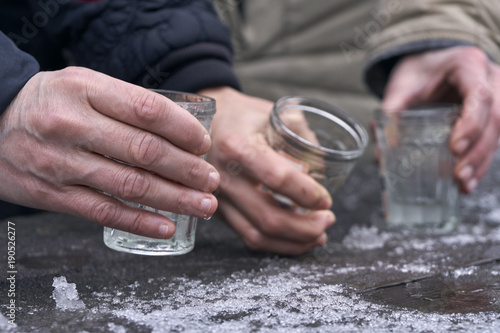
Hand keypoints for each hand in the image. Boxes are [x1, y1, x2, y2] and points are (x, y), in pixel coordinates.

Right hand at [0, 67, 218, 237]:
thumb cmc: (50, 103)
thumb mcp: (83, 85)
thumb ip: (126, 102)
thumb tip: (183, 129)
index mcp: (85, 89)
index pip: (148, 109)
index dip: (183, 129)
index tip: (204, 144)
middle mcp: (72, 124)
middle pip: (145, 151)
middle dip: (188, 169)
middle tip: (212, 180)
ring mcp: (61, 162)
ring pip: (130, 185)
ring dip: (175, 199)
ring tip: (204, 205)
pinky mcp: (53, 195)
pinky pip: (104, 212)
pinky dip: (140, 222)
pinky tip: (167, 227)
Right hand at [199, 87, 334, 254]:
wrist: (200, 126)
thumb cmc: (243, 116)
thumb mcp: (272, 113)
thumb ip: (301, 136)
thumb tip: (320, 167)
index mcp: (238, 146)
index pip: (278, 178)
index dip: (307, 193)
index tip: (326, 199)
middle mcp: (221, 176)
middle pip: (268, 216)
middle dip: (306, 226)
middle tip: (329, 219)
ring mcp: (217, 198)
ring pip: (258, 235)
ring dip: (294, 242)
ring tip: (319, 234)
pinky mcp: (218, 211)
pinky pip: (248, 237)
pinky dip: (277, 245)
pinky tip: (297, 238)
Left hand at [382, 46, 499, 192]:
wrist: (430, 64)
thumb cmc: (418, 72)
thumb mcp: (402, 85)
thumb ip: (392, 110)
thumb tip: (384, 147)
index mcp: (468, 65)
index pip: (479, 96)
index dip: (471, 124)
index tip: (455, 148)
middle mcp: (490, 78)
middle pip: (496, 117)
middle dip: (478, 151)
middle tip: (459, 176)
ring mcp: (497, 95)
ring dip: (483, 161)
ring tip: (464, 184)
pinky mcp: (493, 114)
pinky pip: (495, 138)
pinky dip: (482, 160)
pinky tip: (469, 181)